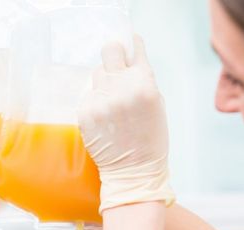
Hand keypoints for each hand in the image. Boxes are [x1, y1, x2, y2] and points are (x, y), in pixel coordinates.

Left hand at [78, 35, 174, 212]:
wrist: (133, 172)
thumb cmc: (150, 140)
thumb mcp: (157, 104)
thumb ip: (143, 80)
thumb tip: (130, 60)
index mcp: (144, 83)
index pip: (133, 47)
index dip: (131, 44)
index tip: (129, 44)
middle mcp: (121, 87)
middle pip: (109, 50)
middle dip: (113, 55)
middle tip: (116, 67)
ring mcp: (101, 99)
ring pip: (98, 74)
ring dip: (105, 84)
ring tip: (113, 105)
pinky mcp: (85, 112)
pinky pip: (89, 95)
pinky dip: (96, 103)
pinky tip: (105, 119)